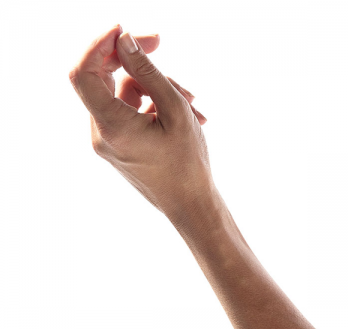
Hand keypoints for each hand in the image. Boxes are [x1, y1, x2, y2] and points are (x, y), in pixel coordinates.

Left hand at [68, 25, 216, 221]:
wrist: (191, 206)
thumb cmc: (188, 165)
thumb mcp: (175, 112)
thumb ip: (148, 72)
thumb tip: (125, 40)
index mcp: (112, 127)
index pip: (83, 71)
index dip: (99, 43)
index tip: (125, 30)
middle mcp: (102, 134)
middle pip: (104, 78)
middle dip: (134, 60)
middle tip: (159, 43)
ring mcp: (109, 140)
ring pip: (123, 93)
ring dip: (155, 87)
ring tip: (192, 101)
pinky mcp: (120, 144)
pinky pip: (130, 111)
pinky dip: (154, 105)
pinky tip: (186, 114)